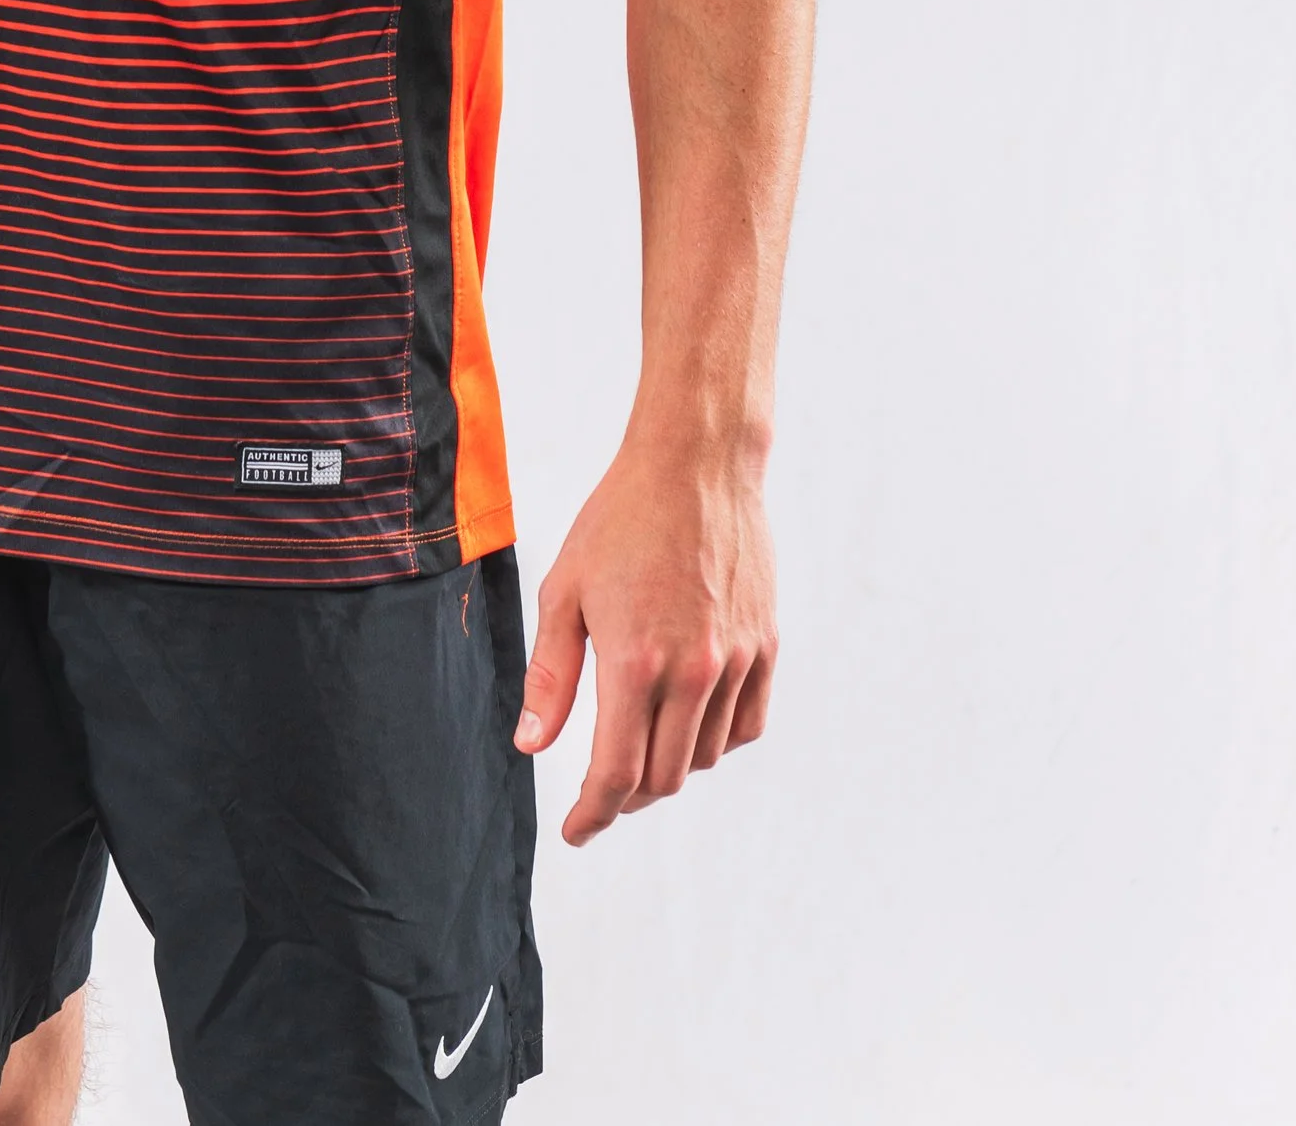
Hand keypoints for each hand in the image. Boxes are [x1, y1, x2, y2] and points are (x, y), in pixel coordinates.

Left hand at [513, 433, 776, 844]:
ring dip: (668, 768)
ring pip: (704, 756)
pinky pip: (745, 725)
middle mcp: (693, 671)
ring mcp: (735, 660)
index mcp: (635, 660)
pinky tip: (689, 725)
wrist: (696, 463)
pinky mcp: (764, 645)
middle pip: (662, 778)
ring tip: (639, 746)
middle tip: (600, 792)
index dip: (592, 814)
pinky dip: (716, 741)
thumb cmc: (620, 518)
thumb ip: (550, 676)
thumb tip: (530, 746)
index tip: (575, 832)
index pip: (616, 774)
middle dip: (625, 798)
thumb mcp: (565, 591)